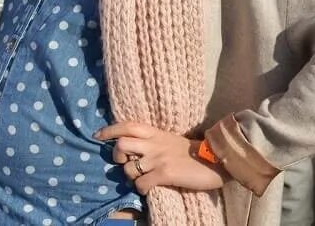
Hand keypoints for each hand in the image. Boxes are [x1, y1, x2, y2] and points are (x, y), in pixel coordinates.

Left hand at [95, 122, 224, 193]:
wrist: (216, 159)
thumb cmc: (192, 152)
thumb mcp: (169, 140)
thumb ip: (153, 141)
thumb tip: (135, 148)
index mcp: (155, 133)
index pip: (127, 125)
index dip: (110, 130)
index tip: (98, 135)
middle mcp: (153, 144)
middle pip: (121, 145)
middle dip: (117, 155)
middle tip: (123, 161)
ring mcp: (158, 159)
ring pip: (129, 168)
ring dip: (131, 176)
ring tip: (141, 178)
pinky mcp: (165, 174)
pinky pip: (141, 184)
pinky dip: (141, 188)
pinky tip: (149, 188)